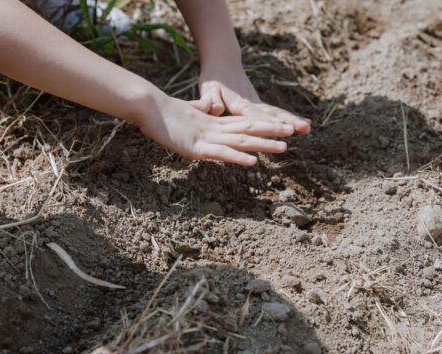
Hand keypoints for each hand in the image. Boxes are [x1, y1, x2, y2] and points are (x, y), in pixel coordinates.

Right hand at [137, 93, 295, 165]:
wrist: (147, 105)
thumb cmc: (162, 111)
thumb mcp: (188, 112)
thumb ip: (202, 110)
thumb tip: (210, 108)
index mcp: (214, 122)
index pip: (244, 123)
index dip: (264, 124)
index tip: (282, 125)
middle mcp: (216, 129)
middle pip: (249, 129)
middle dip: (272, 131)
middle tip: (294, 132)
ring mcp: (208, 138)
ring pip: (242, 141)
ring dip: (263, 144)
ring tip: (284, 147)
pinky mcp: (198, 148)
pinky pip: (222, 153)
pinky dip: (238, 157)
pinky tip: (253, 161)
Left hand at [190, 64, 310, 133]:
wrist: (223, 65)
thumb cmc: (213, 80)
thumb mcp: (208, 90)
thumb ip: (211, 101)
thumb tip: (217, 109)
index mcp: (239, 103)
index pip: (254, 114)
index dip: (266, 121)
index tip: (279, 127)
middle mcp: (252, 103)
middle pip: (272, 113)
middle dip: (288, 121)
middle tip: (304, 128)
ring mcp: (258, 104)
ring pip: (278, 113)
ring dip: (294, 120)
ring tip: (309, 127)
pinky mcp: (260, 106)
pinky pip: (276, 113)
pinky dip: (290, 119)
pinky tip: (304, 124)